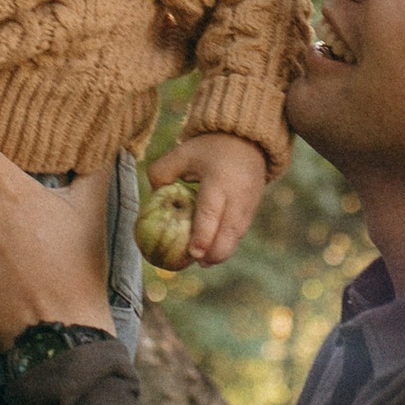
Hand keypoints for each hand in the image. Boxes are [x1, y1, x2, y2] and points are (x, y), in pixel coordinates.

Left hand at [145, 133, 268, 265]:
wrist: (247, 141)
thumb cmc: (208, 150)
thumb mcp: (182, 152)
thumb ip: (162, 172)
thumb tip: (152, 197)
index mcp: (219, 180)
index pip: (211, 213)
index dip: (203, 236)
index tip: (193, 253)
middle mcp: (238, 195)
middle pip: (229, 232)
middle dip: (214, 253)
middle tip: (195, 263)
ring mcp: (249, 204)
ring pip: (237, 237)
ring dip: (221, 253)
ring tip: (203, 262)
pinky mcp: (252, 210)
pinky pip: (240, 233)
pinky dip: (227, 244)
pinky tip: (213, 253)